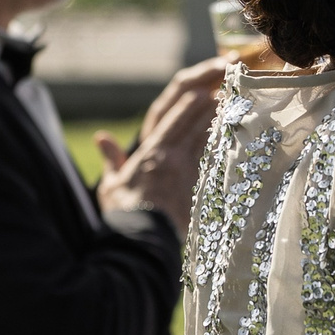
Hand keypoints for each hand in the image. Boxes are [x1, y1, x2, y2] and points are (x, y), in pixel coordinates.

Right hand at [96, 56, 227, 223]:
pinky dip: (224, 150)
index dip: (187, 107)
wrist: (144, 240)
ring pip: (208, 143)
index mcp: (151, 155)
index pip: (172, 123)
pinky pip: (215, 164)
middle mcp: (173, 160)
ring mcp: (190, 175)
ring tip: (233, 111)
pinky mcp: (201, 190)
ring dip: (219, 125)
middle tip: (224, 93)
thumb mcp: (111, 184)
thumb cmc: (123, 213)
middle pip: (194, 128)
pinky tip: (234, 142)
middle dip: (209, 109)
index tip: (201, 93)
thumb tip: (101, 137)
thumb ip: (111, 158)